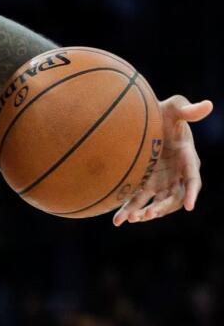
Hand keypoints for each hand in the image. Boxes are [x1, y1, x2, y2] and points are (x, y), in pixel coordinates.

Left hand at [113, 96, 212, 225]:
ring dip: (145, 212)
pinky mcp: (144, 184)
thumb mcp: (174, 108)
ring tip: (131, 219)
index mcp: (187, 159)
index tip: (191, 206)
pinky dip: (129, 210)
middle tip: (149, 214)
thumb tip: (208, 104)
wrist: (143, 120)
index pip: (193, 180)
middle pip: (174, 198)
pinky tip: (117, 221)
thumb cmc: (163, 113)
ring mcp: (160, 181)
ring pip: (155, 203)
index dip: (193, 193)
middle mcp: (176, 175)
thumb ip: (187, 110)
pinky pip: (137, 201)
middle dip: (163, 208)